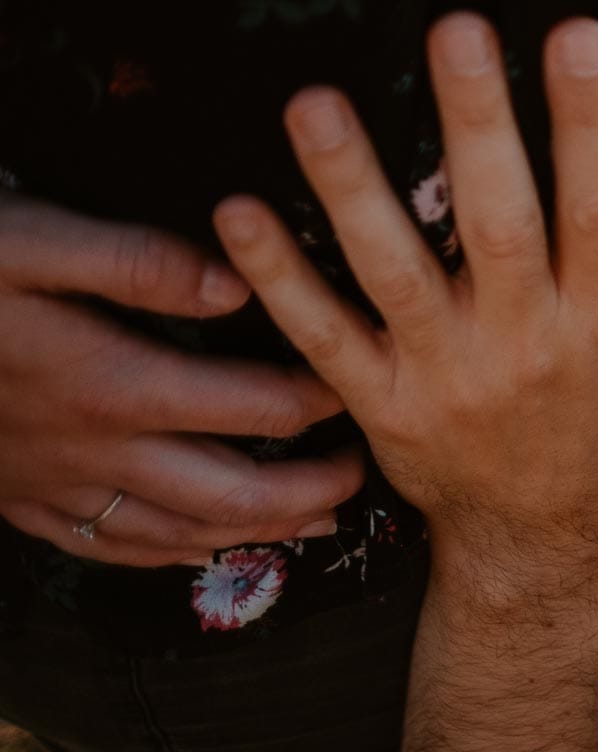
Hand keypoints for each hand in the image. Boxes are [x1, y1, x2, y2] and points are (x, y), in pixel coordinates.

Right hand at [0, 195, 361, 566]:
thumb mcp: (32, 239)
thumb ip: (139, 262)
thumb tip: (237, 278)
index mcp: (115, 384)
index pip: (254, 407)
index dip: (322, 401)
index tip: (367, 383)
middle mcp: (96, 450)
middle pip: (232, 493)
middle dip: (310, 490)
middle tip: (366, 473)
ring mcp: (55, 485)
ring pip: (177, 532)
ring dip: (256, 532)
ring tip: (318, 523)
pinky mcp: (20, 499)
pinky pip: (110, 546)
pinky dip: (169, 553)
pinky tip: (199, 548)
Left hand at [213, 14, 597, 556]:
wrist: (534, 527)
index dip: (592, 121)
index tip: (575, 29)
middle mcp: (525, 341)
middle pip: (498, 222)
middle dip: (476, 123)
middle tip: (453, 26)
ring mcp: (443, 373)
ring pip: (391, 271)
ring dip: (349, 187)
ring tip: (315, 101)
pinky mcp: (377, 401)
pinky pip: (319, 335)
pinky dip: (277, 277)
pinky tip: (234, 210)